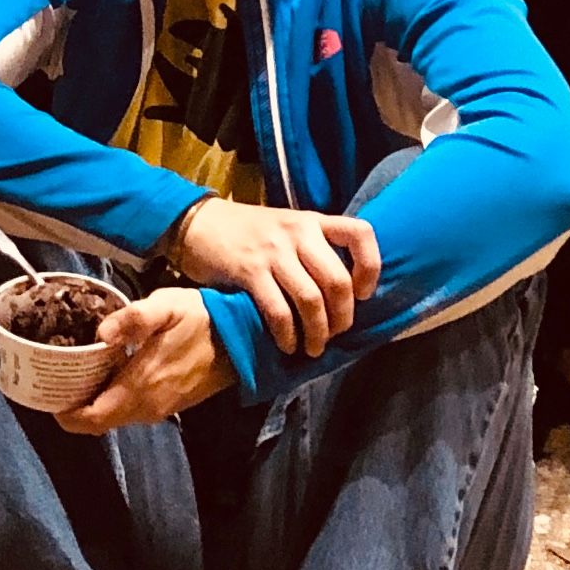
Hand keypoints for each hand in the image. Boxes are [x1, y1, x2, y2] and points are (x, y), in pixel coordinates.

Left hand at [55, 287, 234, 431]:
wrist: (243, 338)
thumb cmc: (201, 318)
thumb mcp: (166, 306)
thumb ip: (133, 319)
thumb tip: (100, 333)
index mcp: (140, 387)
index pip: (91, 419)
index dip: (64, 413)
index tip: (47, 393)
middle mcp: (147, 407)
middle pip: (98, 422)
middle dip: (73, 407)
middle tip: (56, 378)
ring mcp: (160, 408)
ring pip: (114, 418)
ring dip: (93, 403)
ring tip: (76, 371)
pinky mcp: (170, 404)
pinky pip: (131, 411)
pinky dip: (112, 399)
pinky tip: (108, 372)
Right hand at [168, 198, 379, 358]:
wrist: (198, 222)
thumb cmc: (247, 232)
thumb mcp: (287, 229)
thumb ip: (313, 251)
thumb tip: (342, 296)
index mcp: (313, 221)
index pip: (360, 234)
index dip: (370, 268)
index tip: (362, 294)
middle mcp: (298, 232)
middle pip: (338, 281)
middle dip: (342, 317)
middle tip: (335, 335)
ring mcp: (274, 250)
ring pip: (311, 299)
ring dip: (316, 333)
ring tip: (312, 348)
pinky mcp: (249, 270)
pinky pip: (278, 310)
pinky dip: (287, 334)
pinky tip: (287, 344)